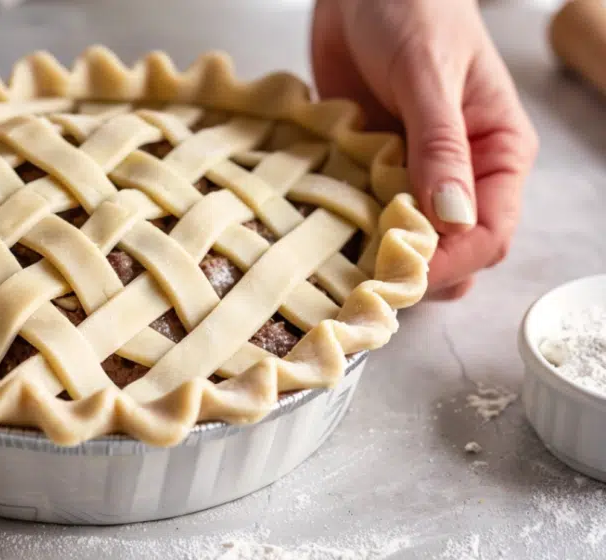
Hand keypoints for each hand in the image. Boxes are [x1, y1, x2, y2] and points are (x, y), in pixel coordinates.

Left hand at [310, 0, 537, 298]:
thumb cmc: (412, 9)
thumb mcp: (428, 74)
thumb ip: (440, 145)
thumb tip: (452, 219)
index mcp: (497, 154)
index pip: (490, 235)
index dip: (451, 263)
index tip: (403, 272)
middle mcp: (460, 175)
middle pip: (450, 253)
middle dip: (413, 271)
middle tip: (364, 278)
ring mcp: (411, 176)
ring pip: (402, 243)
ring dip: (373, 257)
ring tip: (337, 263)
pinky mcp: (368, 170)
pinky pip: (360, 217)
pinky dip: (343, 231)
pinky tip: (317, 233)